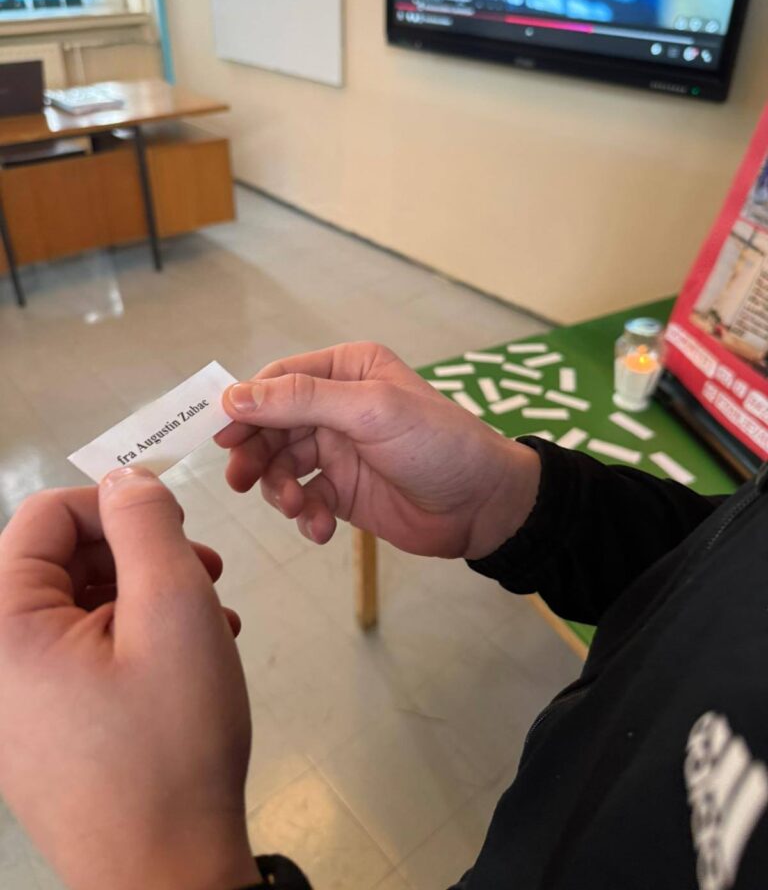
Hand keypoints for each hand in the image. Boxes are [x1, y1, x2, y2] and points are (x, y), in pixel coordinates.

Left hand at [0, 468, 260, 889]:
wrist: (167, 877)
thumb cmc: (170, 737)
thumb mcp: (173, 608)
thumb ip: (146, 525)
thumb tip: (125, 479)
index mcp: (3, 624)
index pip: (45, 516)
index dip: (115, 504)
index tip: (179, 528)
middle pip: (63, 560)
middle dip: (140, 554)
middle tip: (209, 572)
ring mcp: (16, 701)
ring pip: (83, 606)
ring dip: (151, 596)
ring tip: (215, 617)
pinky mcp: (43, 730)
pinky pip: (85, 655)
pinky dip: (140, 640)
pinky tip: (197, 657)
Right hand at [217, 342, 540, 560]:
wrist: (484, 506)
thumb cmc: (437, 443)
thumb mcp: (371, 411)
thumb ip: (302, 401)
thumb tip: (234, 396)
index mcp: (347, 370)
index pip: (279, 380)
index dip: (247, 406)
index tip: (222, 435)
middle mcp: (338, 405)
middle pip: (272, 426)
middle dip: (257, 454)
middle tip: (241, 480)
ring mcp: (338, 450)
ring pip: (282, 466)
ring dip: (282, 490)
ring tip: (299, 508)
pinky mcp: (342, 492)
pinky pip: (305, 500)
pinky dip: (306, 515)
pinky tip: (321, 530)